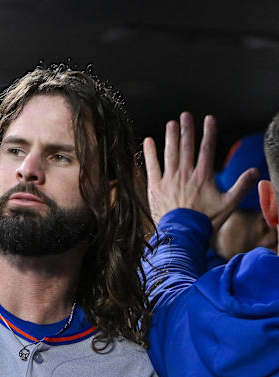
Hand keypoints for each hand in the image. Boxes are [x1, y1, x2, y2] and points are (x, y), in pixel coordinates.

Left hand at [143, 112, 259, 229]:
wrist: (183, 234)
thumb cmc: (206, 221)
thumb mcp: (229, 204)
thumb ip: (241, 186)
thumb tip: (256, 172)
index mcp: (203, 176)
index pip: (207, 149)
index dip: (209, 132)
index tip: (209, 119)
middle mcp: (185, 174)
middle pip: (187, 146)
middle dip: (187, 129)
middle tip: (186, 115)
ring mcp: (169, 179)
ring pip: (170, 153)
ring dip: (171, 136)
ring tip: (171, 123)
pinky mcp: (155, 186)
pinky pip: (151, 166)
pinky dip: (149, 153)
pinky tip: (148, 141)